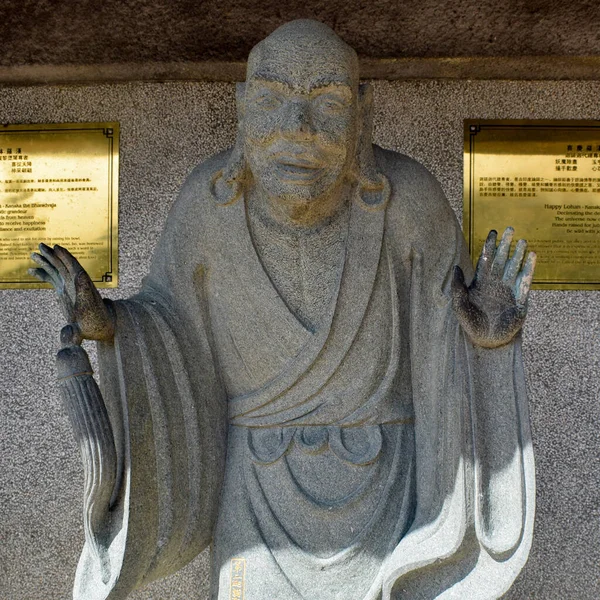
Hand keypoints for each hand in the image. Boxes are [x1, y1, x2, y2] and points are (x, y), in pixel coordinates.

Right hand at [29, 244, 114, 341]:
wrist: (100, 326)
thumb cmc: (94, 327)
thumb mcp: (83, 329)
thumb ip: (75, 331)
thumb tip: (68, 333)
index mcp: (83, 289)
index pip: (75, 269)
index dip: (66, 258)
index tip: (57, 248)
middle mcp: (76, 285)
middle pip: (64, 266)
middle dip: (53, 256)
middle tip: (41, 246)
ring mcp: (69, 287)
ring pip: (57, 270)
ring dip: (46, 262)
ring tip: (33, 254)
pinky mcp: (64, 292)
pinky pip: (53, 279)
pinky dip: (43, 274)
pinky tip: (31, 271)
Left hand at [452, 228, 535, 348]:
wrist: (486, 340)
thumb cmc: (471, 323)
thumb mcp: (460, 305)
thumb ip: (457, 287)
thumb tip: (456, 267)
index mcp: (481, 283)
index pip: (486, 260)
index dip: (489, 246)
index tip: (492, 232)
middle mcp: (496, 283)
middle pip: (501, 260)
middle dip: (505, 245)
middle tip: (509, 229)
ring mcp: (509, 290)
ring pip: (514, 268)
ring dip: (518, 254)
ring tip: (522, 240)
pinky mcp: (520, 300)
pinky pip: (525, 281)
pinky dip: (529, 269)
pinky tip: (532, 256)